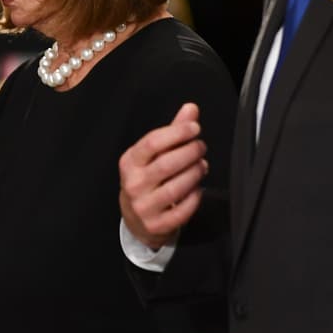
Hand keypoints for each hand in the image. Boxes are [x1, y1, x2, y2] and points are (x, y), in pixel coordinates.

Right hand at [119, 103, 209, 248]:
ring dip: (195, 173)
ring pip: (177, 188)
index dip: (177, 133)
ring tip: (202, 165)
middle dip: (190, 152)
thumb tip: (191, 108)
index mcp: (129, 162)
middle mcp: (133, 184)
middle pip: (167, 164)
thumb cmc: (147, 180)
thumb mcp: (153, 155)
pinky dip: (195, 197)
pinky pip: (183, 210)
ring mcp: (144, 206)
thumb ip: (173, 131)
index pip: (152, 142)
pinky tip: (198, 188)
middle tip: (201, 147)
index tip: (195, 128)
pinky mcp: (157, 224)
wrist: (135, 219)